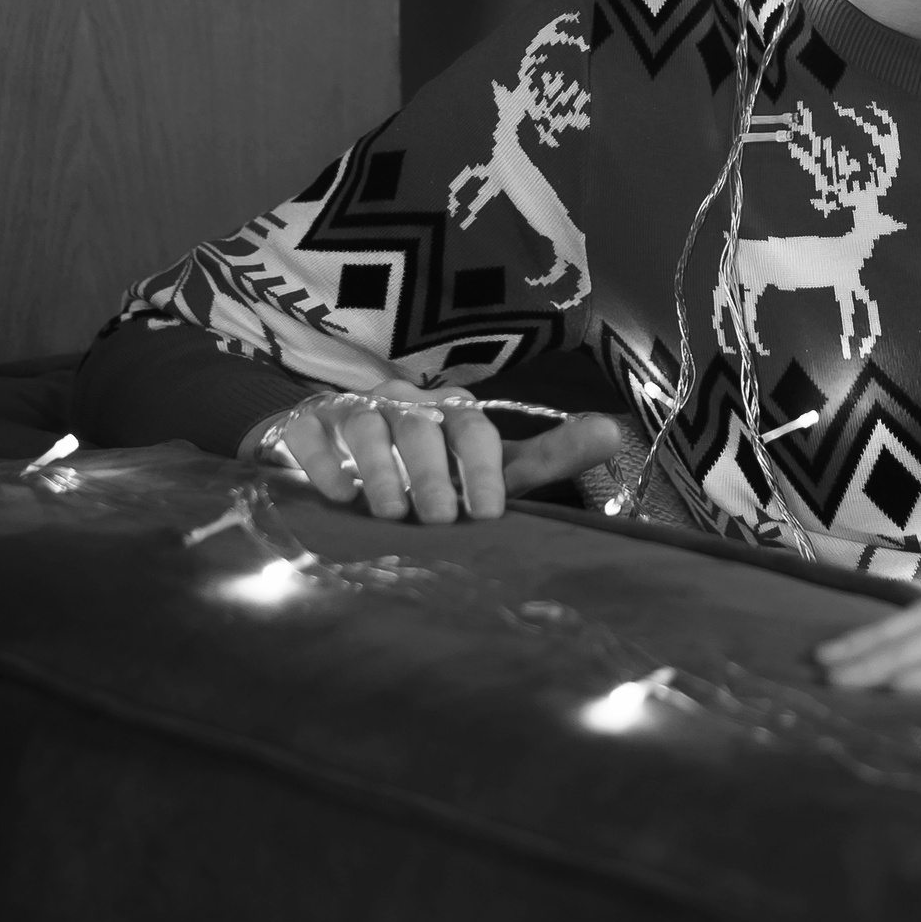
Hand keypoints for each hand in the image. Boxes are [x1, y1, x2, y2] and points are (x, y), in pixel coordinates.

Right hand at [239, 391, 635, 524]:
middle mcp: (404, 403)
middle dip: (433, 471)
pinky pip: (312, 433)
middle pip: (422, 426)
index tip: (489, 513)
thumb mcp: (487, 464)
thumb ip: (547, 456)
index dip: (483, 467)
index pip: (475, 428)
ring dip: (381, 469)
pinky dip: (324, 462)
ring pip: (368, 426)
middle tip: (440, 518)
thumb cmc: (427, 464)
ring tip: (389, 513)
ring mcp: (351, 409)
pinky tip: (336, 495)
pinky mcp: (304, 424)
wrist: (335, 452)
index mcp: (450, 410)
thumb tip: (616, 432)